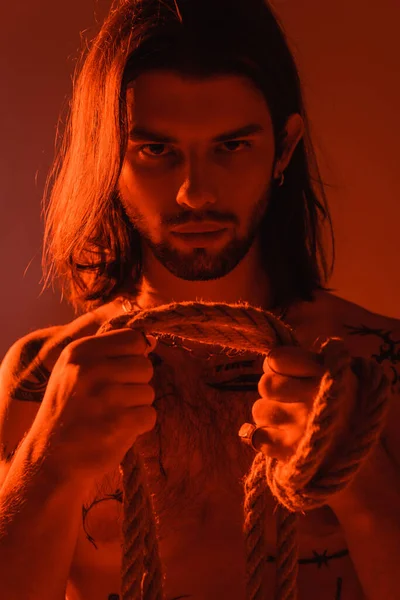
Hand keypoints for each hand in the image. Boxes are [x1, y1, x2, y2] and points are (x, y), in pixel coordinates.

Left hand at [241, 343, 384, 511]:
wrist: (358, 451)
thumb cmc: (337, 400)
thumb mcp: (330, 372)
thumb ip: (300, 360)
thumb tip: (269, 360)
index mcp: (327, 373)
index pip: (275, 359)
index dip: (276, 365)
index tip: (287, 372)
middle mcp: (316, 400)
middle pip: (265, 384)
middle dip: (273, 389)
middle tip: (289, 397)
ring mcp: (302, 428)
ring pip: (259, 410)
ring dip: (269, 414)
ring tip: (290, 418)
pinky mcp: (291, 453)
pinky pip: (257, 436)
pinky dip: (266, 437)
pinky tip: (283, 436)